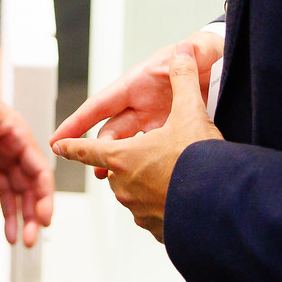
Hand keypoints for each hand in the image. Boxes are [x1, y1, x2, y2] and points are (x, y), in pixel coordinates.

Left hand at [0, 40, 55, 246]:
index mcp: (17, 134)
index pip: (38, 171)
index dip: (44, 197)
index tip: (44, 220)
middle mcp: (6, 147)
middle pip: (24, 186)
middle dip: (29, 213)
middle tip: (27, 239)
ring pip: (3, 190)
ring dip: (8, 213)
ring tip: (12, 238)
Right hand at [51, 31, 222, 179]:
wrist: (221, 64)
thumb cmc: (203, 54)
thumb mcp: (194, 54)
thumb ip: (187, 58)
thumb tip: (186, 49)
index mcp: (137, 84)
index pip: (100, 106)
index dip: (77, 123)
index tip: (57, 140)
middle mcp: (140, 104)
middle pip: (112, 131)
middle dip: (97, 151)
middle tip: (91, 171)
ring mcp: (154, 120)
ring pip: (128, 145)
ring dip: (117, 161)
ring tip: (109, 180)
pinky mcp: (170, 132)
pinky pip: (150, 150)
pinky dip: (141, 164)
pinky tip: (141, 179)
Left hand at [51, 52, 220, 239]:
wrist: (223, 205)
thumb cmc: (200, 160)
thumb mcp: (191, 112)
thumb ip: (184, 79)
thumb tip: (184, 51)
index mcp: (123, 156)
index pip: (88, 148)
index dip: (72, 144)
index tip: (57, 145)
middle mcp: (125, 185)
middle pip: (115, 170)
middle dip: (125, 162)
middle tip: (149, 154)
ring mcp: (139, 210)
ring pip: (133, 193)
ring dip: (144, 184)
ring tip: (168, 175)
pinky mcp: (158, 230)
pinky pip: (152, 215)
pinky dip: (161, 206)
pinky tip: (180, 198)